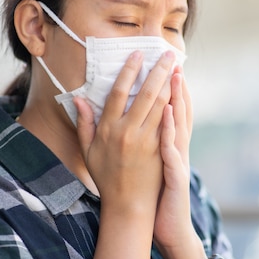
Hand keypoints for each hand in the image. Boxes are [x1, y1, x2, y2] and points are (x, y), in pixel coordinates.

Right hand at [74, 50, 174, 216]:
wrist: (127, 205)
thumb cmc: (106, 176)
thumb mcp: (88, 151)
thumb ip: (84, 123)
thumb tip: (77, 98)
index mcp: (108, 130)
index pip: (119, 92)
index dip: (129, 71)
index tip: (137, 54)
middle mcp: (127, 132)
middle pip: (145, 94)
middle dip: (157, 70)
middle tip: (167, 53)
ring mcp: (146, 141)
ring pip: (160, 105)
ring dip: (170, 83)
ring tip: (176, 66)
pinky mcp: (160, 149)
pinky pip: (168, 122)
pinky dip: (175, 104)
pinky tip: (181, 90)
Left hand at [153, 67, 206, 258]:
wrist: (165, 226)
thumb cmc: (154, 193)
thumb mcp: (150, 163)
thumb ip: (143, 139)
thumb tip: (134, 120)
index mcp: (166, 143)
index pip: (169, 110)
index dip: (168, 87)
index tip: (162, 64)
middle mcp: (175, 147)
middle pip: (178, 110)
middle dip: (176, 84)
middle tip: (173, 59)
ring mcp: (177, 159)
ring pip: (179, 124)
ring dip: (178, 99)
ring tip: (175, 75)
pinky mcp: (176, 174)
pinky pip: (172, 148)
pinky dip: (171, 129)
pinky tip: (168, 112)